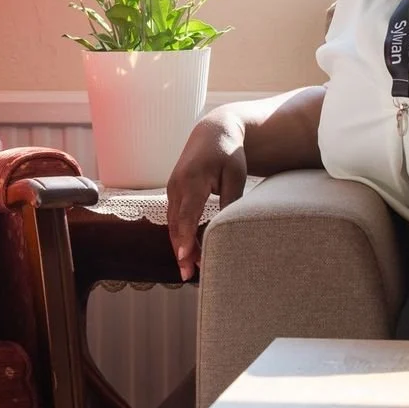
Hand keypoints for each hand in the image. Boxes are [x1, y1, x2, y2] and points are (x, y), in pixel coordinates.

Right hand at [166, 112, 247, 282]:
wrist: (213, 132)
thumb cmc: (228, 153)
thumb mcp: (235, 176)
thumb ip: (230, 201)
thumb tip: (227, 229)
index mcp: (193, 179)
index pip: (186, 214)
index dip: (185, 237)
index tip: (184, 257)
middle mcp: (177, 185)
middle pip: (176, 224)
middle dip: (181, 250)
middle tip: (189, 275)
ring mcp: (172, 188)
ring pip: (173, 224)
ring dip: (181, 246)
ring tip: (191, 269)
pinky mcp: (174, 192)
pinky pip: (174, 217)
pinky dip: (180, 234)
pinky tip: (189, 250)